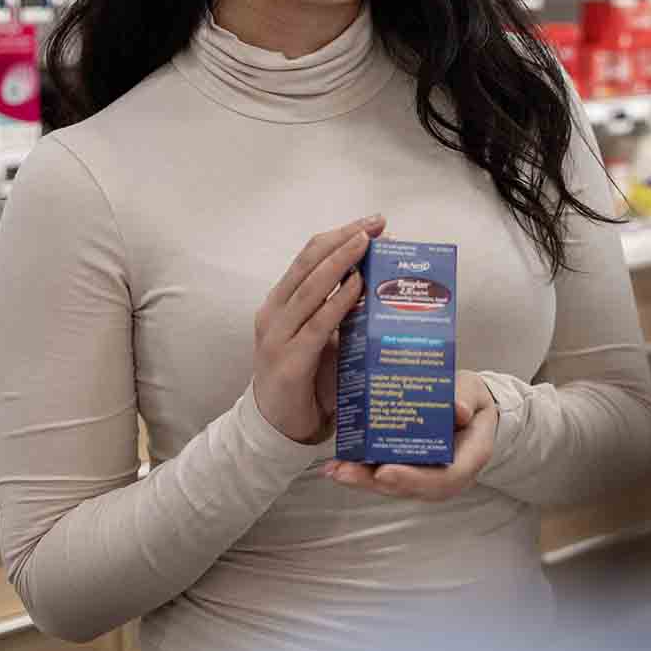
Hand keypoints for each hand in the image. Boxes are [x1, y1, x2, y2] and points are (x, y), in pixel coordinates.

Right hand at [253, 215, 385, 443]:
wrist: (278, 427)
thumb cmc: (305, 377)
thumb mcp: (319, 334)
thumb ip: (337, 309)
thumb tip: (377, 279)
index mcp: (280, 301)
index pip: (308, 256)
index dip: (338, 235)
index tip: (370, 222)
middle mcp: (274, 312)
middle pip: (309, 262)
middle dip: (344, 238)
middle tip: (376, 224)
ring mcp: (277, 336)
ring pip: (311, 288)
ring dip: (342, 261)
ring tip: (367, 243)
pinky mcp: (289, 362)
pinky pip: (318, 325)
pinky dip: (339, 302)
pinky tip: (359, 287)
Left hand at [324, 370, 499, 500]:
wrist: (469, 407)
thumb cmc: (470, 400)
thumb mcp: (473, 392)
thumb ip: (466, 397)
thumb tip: (458, 409)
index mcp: (469, 458)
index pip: (444, 478)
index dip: (413, 478)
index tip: (384, 471)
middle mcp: (447, 475)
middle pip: (410, 488)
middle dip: (374, 483)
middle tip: (345, 472)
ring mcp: (427, 475)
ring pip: (394, 486)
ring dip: (363, 480)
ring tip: (335, 469)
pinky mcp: (410, 469)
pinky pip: (387, 475)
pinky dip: (363, 472)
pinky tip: (338, 465)